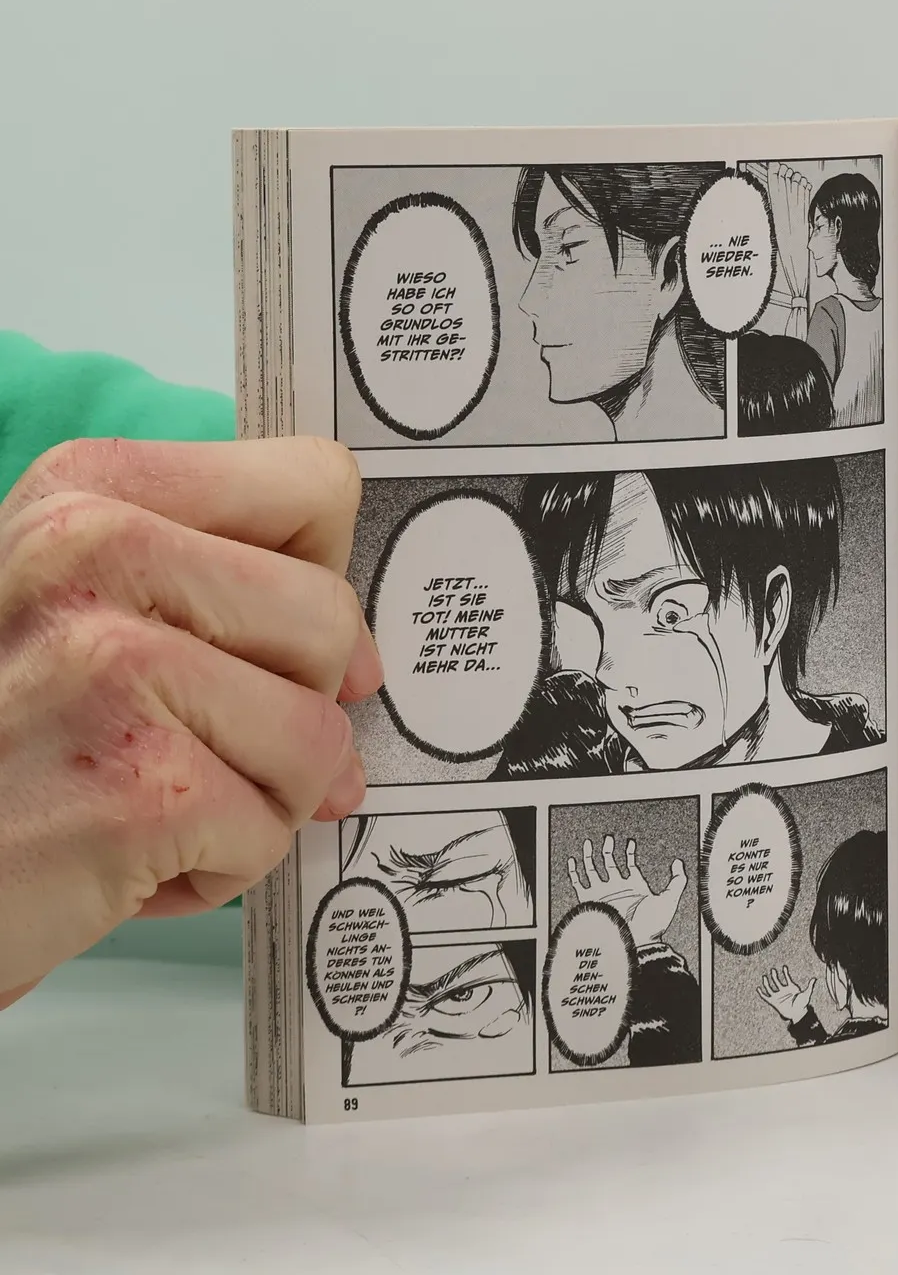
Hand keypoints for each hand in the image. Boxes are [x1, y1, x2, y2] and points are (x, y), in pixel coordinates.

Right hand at [0, 438, 378, 1008]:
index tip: (270, 638)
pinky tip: (118, 860)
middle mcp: (94, 553)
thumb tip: (365, 667)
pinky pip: (273, 828)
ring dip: (253, 797)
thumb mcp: (76, 612)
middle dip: (287, 706)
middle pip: (330, 617)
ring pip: (320, 732)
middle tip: (177, 743)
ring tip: (139, 802)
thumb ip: (222, 596)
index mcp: (89, 490)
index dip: (316, 576)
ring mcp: (115, 668)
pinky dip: (214, 868)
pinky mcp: (143, 790)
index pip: (314, 485)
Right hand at [568, 836, 687, 945]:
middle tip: (608, 838)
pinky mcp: (591, 900)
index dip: (630, 852)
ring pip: (593, 870)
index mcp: (634, 886)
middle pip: (610, 863)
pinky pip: (579, 884)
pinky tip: (573, 861)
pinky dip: (575, 873)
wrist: (634, 941)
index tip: (630, 841)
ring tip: (589, 843)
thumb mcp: (669, 899)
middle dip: (608, 849)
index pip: (630, 864)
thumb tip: (678, 863)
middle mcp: (618, 888)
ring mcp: (604, 893)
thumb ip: (677, 881)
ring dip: (590, 857)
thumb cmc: (652, 924)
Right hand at [757, 963, 812, 1023]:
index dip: (785, 972)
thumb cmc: (802, 1005)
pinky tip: (758, 989)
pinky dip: (762, 993)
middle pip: (777, 981)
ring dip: (767, 983)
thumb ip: (810, 987)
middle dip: (775, 975)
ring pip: (770, 987)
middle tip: (773, 970)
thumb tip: (815, 979)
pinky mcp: (774, 1002)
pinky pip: (766, 997)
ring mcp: (778, 996)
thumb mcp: (806, 994)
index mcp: (790, 987)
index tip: (784, 967)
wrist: (797, 1014)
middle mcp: (783, 990)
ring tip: (764, 977)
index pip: (787, 978)